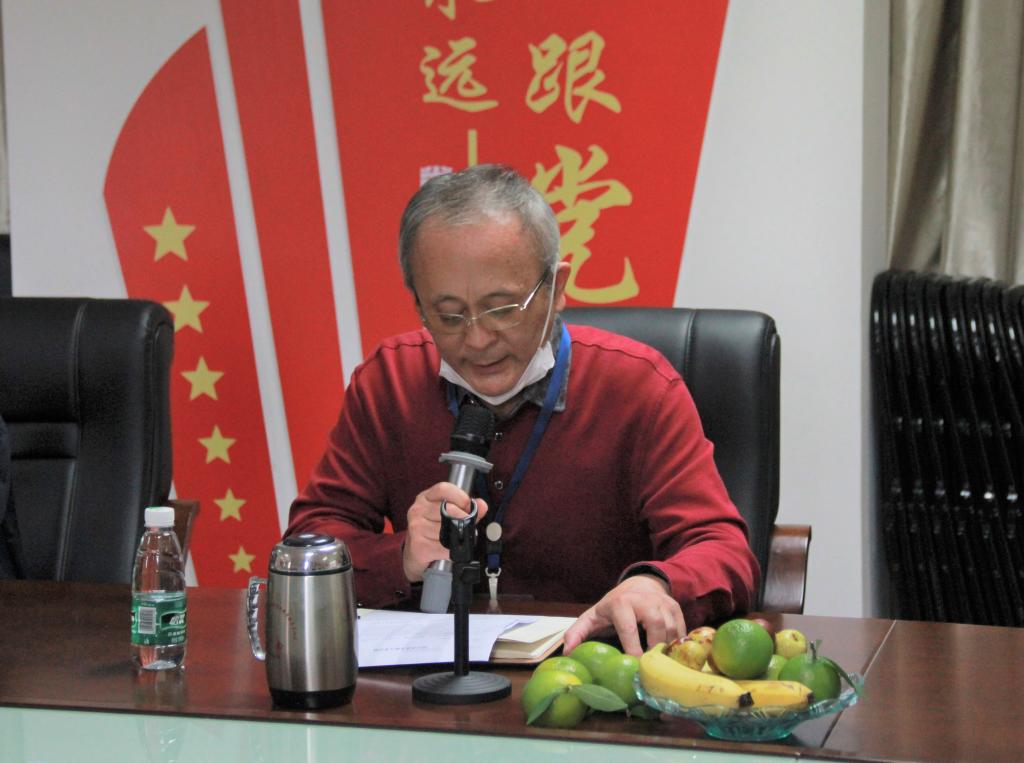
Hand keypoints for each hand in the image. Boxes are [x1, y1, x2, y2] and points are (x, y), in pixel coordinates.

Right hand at [402, 482, 487, 582]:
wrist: (414, 555)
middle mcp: (418, 510)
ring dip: (458, 538)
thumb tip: (482, 505)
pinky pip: (444, 548)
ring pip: (448, 530)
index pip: (444, 489)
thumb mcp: (447, 515)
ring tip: (455, 540)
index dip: (461, 497)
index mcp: (425, 498)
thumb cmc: (432, 531)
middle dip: (464, 520)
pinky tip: (448, 550)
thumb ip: (466, 509)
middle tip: (467, 527)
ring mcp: (416, 527)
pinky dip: (452, 552)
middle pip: (449, 509)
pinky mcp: (418, 545)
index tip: (469, 506)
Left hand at [562, 574, 685, 656]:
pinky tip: (671, 658)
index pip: (628, 628)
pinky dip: (677, 646)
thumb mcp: (593, 616)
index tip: (634, 667)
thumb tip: (567, 653)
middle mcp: (645, 601)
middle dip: (654, 649)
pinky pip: (682, 630)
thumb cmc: (613, 606)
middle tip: (651, 670)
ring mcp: (663, 603)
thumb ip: (578, 632)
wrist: (640, 584)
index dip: (632, 648)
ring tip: (661, 667)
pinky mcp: (676, 608)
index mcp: (621, 603)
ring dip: (667, 650)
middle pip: (656, 626)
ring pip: (672, 629)